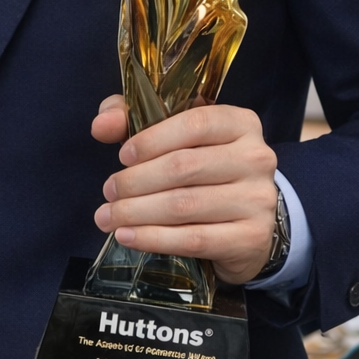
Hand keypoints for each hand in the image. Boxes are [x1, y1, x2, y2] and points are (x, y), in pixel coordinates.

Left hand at [90, 97, 278, 284]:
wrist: (246, 223)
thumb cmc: (203, 171)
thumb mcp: (173, 136)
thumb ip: (133, 119)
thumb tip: (101, 125)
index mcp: (241, 123)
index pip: (195, 123)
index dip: (153, 139)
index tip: (122, 156)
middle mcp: (257, 158)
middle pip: (185, 167)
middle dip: (136, 181)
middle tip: (109, 191)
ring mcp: (258, 200)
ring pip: (184, 205)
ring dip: (137, 212)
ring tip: (108, 217)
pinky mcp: (251, 238)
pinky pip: (193, 239)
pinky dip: (153, 239)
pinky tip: (127, 236)